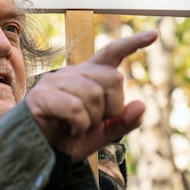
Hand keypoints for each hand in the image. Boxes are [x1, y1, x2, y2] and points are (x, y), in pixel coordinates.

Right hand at [25, 29, 157, 161]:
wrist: (35, 155)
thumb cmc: (65, 140)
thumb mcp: (101, 134)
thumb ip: (122, 122)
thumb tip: (142, 105)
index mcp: (87, 77)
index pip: (111, 53)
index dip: (133, 43)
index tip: (154, 35)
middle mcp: (71, 73)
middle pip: (112, 78)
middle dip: (112, 106)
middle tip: (95, 122)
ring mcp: (55, 82)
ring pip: (94, 93)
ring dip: (93, 119)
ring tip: (78, 127)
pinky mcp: (42, 96)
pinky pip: (75, 108)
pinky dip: (79, 125)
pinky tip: (71, 129)